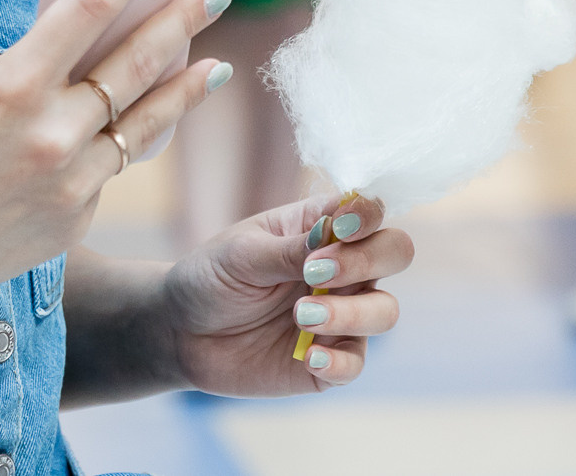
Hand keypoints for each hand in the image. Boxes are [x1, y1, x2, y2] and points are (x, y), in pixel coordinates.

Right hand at [0, 0, 232, 313]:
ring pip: (142, 122)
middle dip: (179, 20)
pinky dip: (117, 145)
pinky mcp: (74, 220)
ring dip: (181, 89)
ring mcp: (70, 182)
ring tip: (214, 65)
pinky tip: (134, 128)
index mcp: (13, 84)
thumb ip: (12, 69)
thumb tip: (59, 54)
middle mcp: (52, 132)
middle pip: (136, 61)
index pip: (90, 5)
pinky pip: (107, 170)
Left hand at [148, 193, 412, 393]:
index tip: (342, 228)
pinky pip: (356, 364)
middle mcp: (342, 270)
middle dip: (368, 260)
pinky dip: (339, 361)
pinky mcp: (330, 361)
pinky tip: (310, 357)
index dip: (367, 215)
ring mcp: (341, 316)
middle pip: (395, 253)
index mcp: (321, 229)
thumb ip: (289, 248)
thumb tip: (336, 235)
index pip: (369, 211)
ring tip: (300, 315)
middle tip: (316, 272)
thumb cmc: (211, 278)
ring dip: (351, 313)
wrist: (180, 331)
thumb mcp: (241, 254)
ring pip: (385, 311)